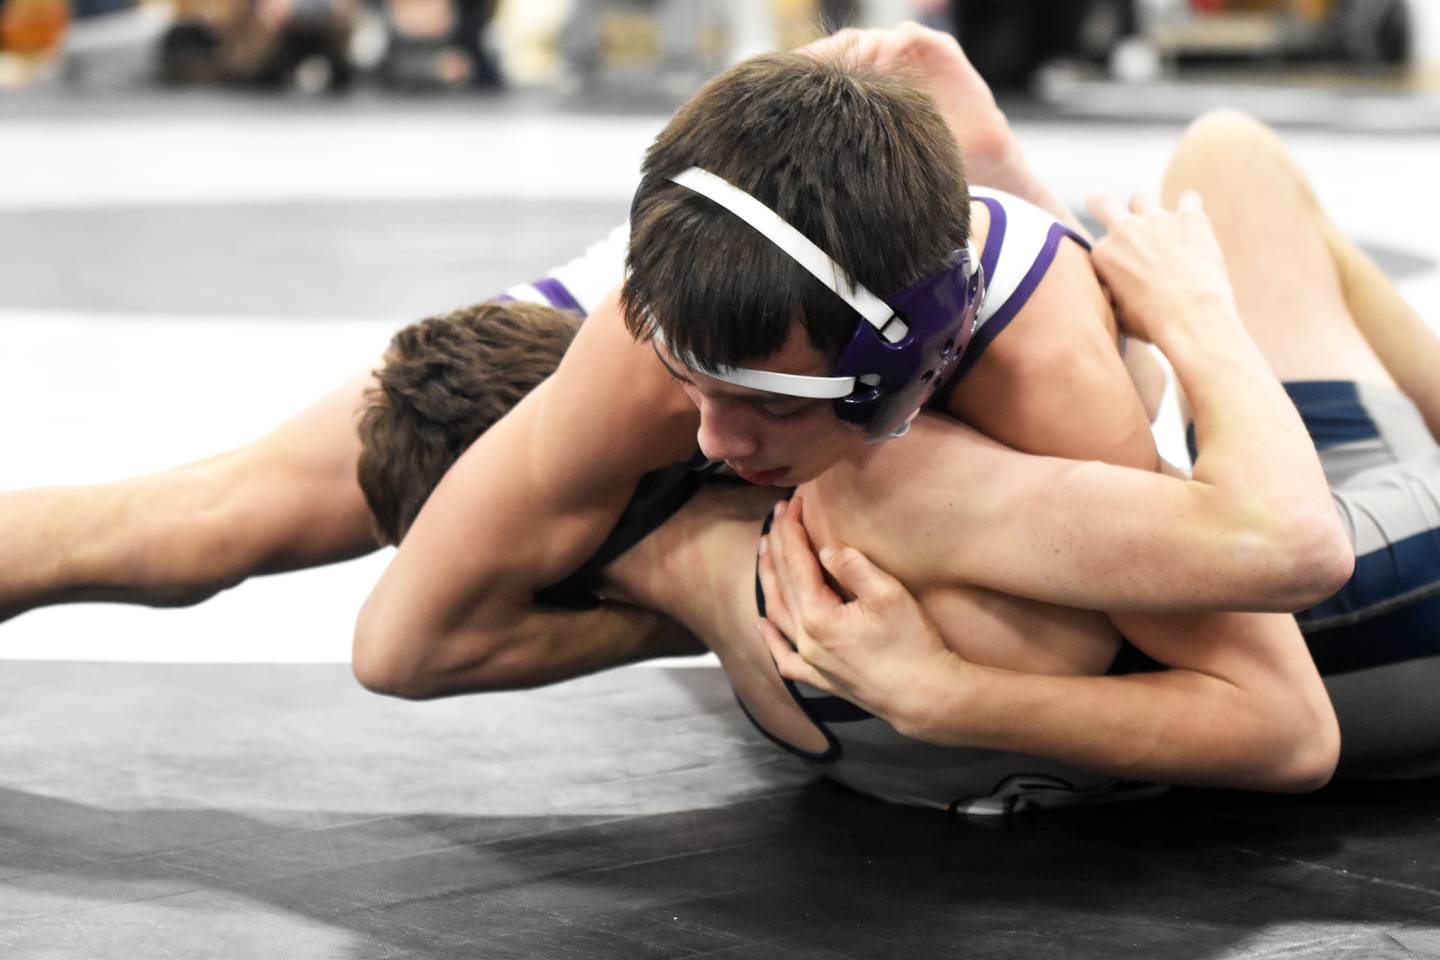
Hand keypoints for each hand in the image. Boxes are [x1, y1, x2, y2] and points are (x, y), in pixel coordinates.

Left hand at [755, 497, 961, 735]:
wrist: (925, 697)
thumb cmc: (912, 644)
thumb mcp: (888, 594)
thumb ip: (852, 566)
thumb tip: (825, 550)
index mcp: (817, 615)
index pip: (795, 561)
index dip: (791, 529)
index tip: (792, 504)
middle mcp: (805, 639)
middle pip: (782, 582)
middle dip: (777, 544)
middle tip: (778, 516)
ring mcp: (810, 661)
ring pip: (776, 613)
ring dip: (768, 579)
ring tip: (764, 551)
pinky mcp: (821, 678)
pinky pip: (784, 656)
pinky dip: (769, 637)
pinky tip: (762, 623)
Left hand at [798, 22, 1017, 188]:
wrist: (977, 157)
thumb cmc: (921, 160)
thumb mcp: (872, 153)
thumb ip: (838, 144)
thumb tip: (787, 154)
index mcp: (862, 84)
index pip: (824, 64)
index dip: (806, 70)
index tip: (787, 85)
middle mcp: (883, 63)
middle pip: (842, 46)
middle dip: (825, 59)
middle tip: (810, 77)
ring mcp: (909, 53)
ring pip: (871, 39)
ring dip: (856, 53)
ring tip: (846, 75)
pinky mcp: (938, 49)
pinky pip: (908, 36)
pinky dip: (892, 45)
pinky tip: (880, 66)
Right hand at [1088, 191, 1239, 344]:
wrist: (1191, 317)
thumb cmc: (1153, 324)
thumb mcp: (1118, 316)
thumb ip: (1111, 298)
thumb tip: (1110, 299)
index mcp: (1102, 255)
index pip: (1099, 246)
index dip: (1109, 255)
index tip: (1117, 266)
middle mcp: (1124, 231)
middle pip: (1103, 203)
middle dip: (1100, 203)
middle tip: (1098, 202)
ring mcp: (1156, 220)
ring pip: (1141, 198)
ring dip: (1146, 207)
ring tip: (1158, 221)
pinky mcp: (1189, 218)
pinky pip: (1189, 199)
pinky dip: (1191, 206)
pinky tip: (1194, 218)